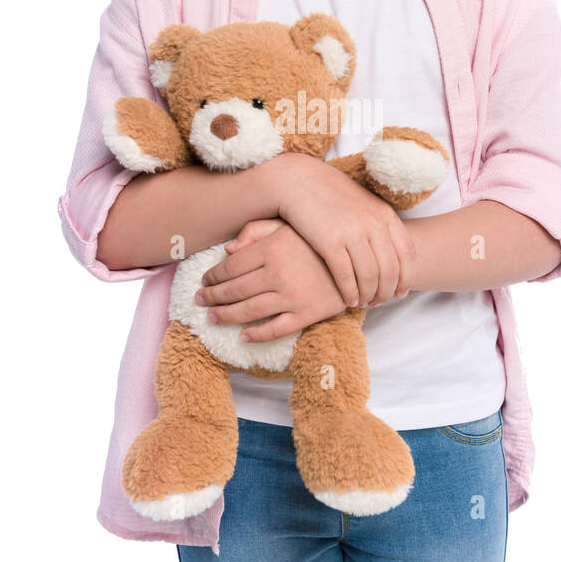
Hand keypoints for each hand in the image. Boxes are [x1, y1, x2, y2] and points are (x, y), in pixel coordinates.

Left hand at [194, 216, 349, 342]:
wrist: (360, 258)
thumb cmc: (321, 239)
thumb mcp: (289, 226)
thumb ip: (258, 231)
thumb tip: (229, 249)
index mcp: (272, 249)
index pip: (231, 266)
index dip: (213, 275)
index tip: (204, 280)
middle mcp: (278, 273)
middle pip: (235, 290)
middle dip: (213, 297)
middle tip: (200, 301)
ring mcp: (292, 296)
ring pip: (249, 311)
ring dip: (226, 316)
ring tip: (213, 318)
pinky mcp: (307, 314)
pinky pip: (275, 328)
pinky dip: (257, 334)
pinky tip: (244, 336)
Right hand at [267, 153, 415, 307]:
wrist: (297, 181)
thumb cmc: (329, 194)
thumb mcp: (362, 203)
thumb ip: (378, 224)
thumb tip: (390, 251)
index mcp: (385, 214)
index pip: (407, 254)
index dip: (406, 278)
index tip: (400, 293)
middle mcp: (373, 224)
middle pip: (390, 270)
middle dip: (387, 292)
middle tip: (379, 302)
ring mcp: (352, 233)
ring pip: (370, 277)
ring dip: (368, 295)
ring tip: (363, 302)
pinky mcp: (330, 242)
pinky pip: (346, 276)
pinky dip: (350, 292)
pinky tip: (348, 300)